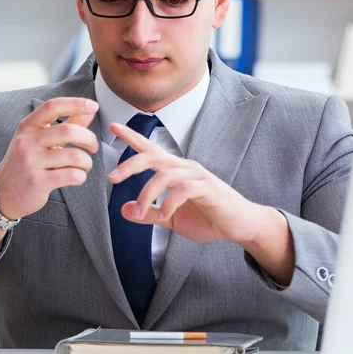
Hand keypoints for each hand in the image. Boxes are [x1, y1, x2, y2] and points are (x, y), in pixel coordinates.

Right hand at [0, 97, 99, 219]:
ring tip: (84, 166)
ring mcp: (31, 162)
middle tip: (93, 147)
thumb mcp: (39, 139)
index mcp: (28, 126)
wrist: (3, 193)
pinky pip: (71, 175)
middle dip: (89, 138)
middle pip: (68, 131)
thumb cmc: (26, 162)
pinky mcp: (37, 182)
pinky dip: (81, 176)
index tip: (93, 106)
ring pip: (74, 156)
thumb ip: (67, 123)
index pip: (52, 107)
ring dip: (87, 162)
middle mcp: (28, 141)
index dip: (76, 103)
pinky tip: (77, 177)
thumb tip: (90, 110)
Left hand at [108, 121, 294, 283]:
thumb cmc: (208, 218)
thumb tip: (124, 210)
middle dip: (130, 164)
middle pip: (153, 156)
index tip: (113, 127)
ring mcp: (197, 176)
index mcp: (174, 171)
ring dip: (147, 194)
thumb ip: (150, 213)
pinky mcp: (209, 188)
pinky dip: (169, 203)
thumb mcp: (172, 218)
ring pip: (165, 174)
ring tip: (140, 212)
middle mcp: (184, 168)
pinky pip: (183, 189)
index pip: (150, 150)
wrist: (241, 226)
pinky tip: (164, 215)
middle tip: (112, 177)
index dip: (132, 137)